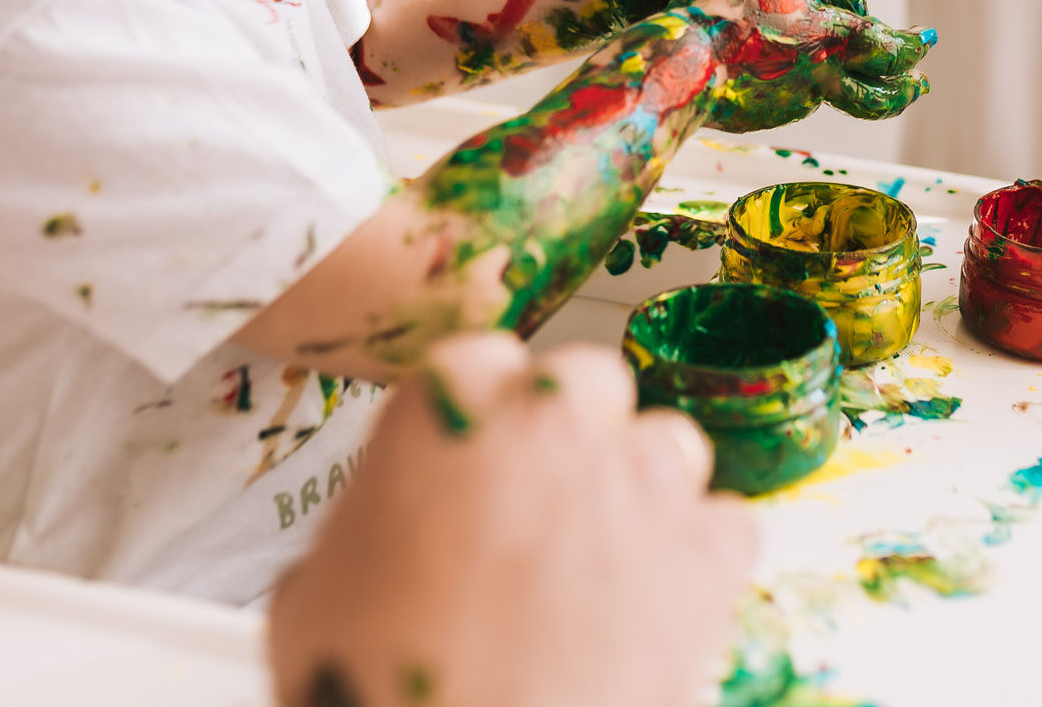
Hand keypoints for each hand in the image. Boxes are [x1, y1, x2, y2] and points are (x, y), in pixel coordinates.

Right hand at [268, 333, 755, 706]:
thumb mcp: (318, 590)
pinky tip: (651, 614)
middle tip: (539, 521)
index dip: (483, 428)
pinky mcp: (706, 554)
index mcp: (449, 400)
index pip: (484, 366)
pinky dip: (698, 565)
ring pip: (666, 448)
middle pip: (586, 387)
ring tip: (598, 574)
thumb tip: (391, 547)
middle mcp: (554, 415)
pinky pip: (723, 529)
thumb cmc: (366, 684)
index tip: (477, 470)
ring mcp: (641, 479)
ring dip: (639, 494)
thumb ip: (374, 530)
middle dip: (570, 442)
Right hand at [681, 0, 932, 128]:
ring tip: (864, 83)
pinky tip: (794, 81)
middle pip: (878, 98)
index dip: (915, 43)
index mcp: (829, 39)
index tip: (929, 37)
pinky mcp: (760, 119)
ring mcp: (790, 105)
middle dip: (904, 90)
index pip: (890, 48)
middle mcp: (819, 79)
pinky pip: (793, 106)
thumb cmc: (719, 4)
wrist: (672, 65)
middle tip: (921, 84)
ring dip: (860, 91)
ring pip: (837, 102)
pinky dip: (806, 93)